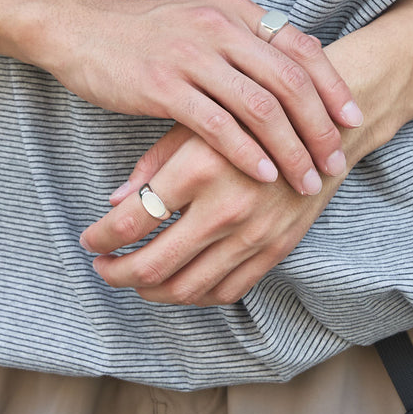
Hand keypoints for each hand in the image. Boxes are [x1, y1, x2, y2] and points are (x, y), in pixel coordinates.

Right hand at [0, 0, 361, 195]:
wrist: (81, 30)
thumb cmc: (146, 34)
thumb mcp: (203, 21)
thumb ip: (247, 39)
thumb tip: (296, 64)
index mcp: (236, 11)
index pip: (302, 49)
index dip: (333, 87)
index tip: (354, 120)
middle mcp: (221, 27)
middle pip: (290, 82)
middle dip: (320, 128)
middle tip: (335, 162)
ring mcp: (192, 55)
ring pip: (260, 107)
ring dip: (290, 149)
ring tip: (306, 180)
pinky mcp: (162, 85)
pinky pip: (217, 124)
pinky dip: (247, 152)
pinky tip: (263, 176)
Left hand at [79, 123, 343, 304]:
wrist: (323, 126)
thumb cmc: (251, 118)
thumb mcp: (197, 125)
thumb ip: (153, 164)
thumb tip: (114, 202)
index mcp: (198, 169)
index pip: (131, 221)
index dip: (100, 236)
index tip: (88, 238)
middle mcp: (225, 208)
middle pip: (152, 265)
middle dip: (115, 272)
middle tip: (101, 266)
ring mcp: (253, 234)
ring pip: (186, 287)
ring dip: (149, 290)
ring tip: (133, 279)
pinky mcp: (276, 249)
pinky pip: (226, 290)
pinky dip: (194, 295)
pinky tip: (176, 283)